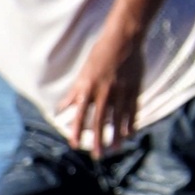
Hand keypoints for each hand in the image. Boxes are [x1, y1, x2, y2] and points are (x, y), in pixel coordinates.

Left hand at [61, 32, 143, 155]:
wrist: (124, 38)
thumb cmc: (101, 53)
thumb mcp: (84, 72)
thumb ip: (74, 92)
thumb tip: (61, 108)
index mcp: (89, 87)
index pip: (81, 114)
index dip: (77, 130)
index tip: (75, 144)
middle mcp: (104, 92)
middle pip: (100, 121)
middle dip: (98, 140)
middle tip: (98, 155)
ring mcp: (121, 91)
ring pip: (118, 119)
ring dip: (116, 136)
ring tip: (115, 149)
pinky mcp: (134, 89)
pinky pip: (132, 111)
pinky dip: (131, 123)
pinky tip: (129, 134)